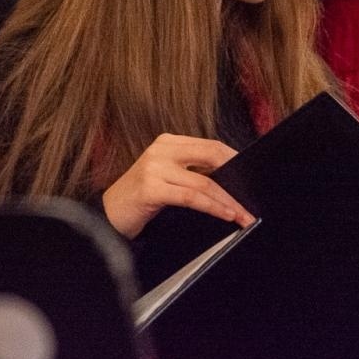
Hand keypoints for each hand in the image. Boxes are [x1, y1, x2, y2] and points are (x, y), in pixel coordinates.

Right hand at [100, 134, 253, 238]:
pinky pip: (191, 197)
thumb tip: (229, 180)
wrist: (105, 216)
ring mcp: (155, 167)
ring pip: (204, 182)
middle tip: (252, 198)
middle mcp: (162, 149)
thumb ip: (191, 172)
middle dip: (237, 178)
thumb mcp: (166, 178)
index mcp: (168, 142)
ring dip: (229, 201)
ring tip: (244, 215)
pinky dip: (212, 206)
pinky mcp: (151, 188)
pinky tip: (226, 215)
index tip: (250, 177)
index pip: (211, 145)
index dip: (234, 160)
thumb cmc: (139, 200)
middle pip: (212, 156)